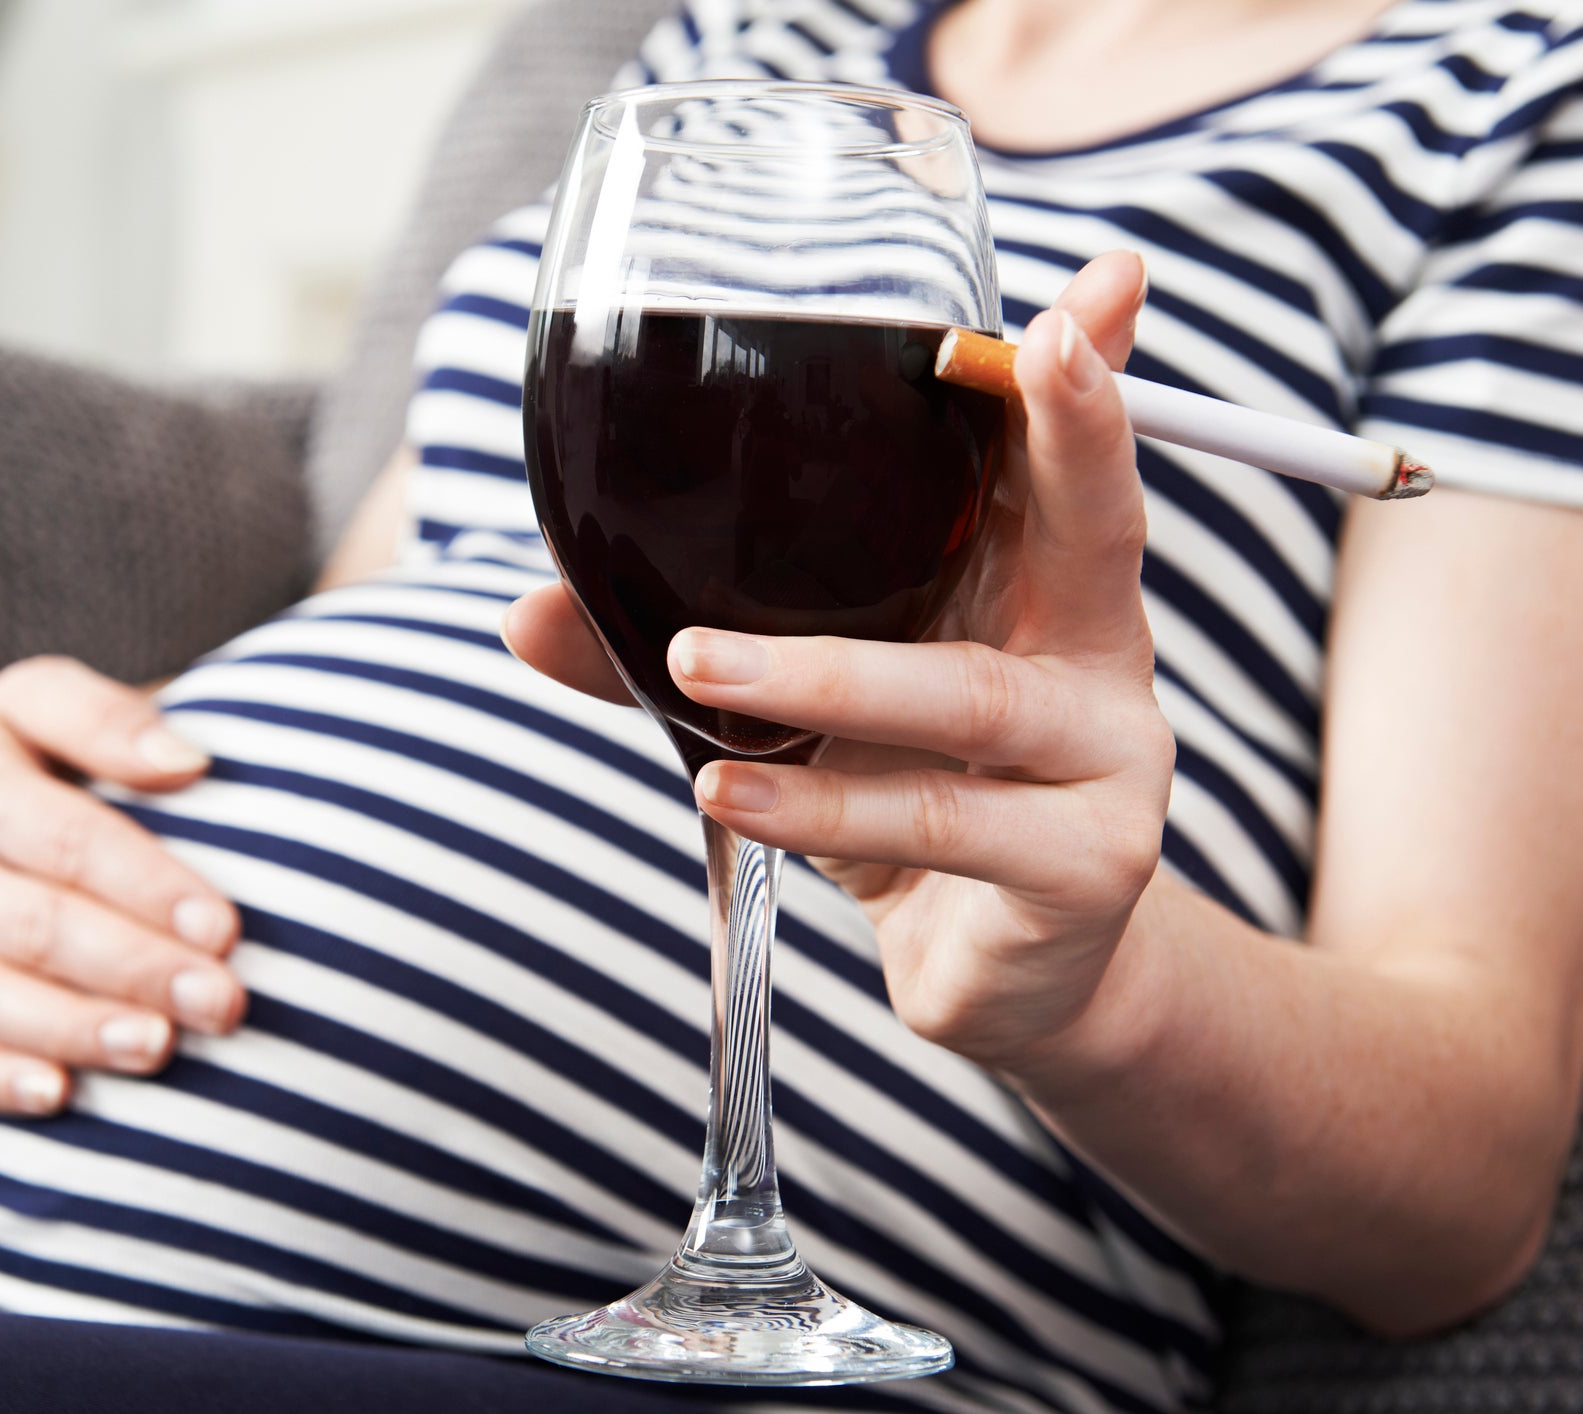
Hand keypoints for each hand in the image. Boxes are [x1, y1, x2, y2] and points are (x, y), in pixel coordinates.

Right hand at [0, 656, 244, 1114]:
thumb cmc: (15, 757)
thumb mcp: (45, 705)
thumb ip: (109, 720)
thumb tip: (190, 760)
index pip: (63, 838)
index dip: (146, 885)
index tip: (222, 927)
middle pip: (30, 924)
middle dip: (133, 967)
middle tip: (220, 1001)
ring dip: (77, 1028)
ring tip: (160, 1046)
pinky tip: (60, 1094)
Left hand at [507, 253, 1171, 1074]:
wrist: (992, 973)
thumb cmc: (904, 798)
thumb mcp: (809, 715)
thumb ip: (695, 649)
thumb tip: (526, 614)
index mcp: (1038, 589)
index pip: (1063, 464)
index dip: (1082, 377)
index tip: (1102, 281)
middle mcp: (1097, 657)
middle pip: (1100, 527)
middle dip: (1070, 430)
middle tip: (1024, 342)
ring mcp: (1107, 763)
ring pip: (968, 696)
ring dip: (825, 678)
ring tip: (695, 668)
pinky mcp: (1083, 868)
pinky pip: (940, 824)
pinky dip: (822, 810)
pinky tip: (730, 800)